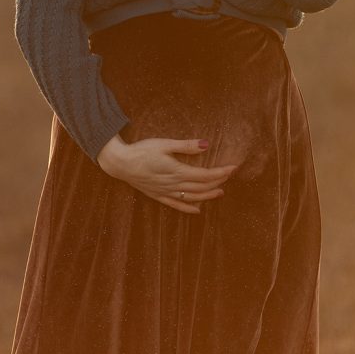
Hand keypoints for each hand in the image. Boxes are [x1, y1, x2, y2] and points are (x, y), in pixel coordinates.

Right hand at [98, 135, 238, 213]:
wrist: (121, 163)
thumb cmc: (142, 150)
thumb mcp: (164, 143)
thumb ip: (186, 146)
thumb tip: (206, 145)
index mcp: (177, 170)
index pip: (205, 174)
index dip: (221, 172)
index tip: (233, 167)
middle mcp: (174, 184)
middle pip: (201, 186)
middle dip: (217, 181)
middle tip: (229, 176)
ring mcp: (166, 192)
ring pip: (192, 197)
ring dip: (207, 196)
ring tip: (220, 192)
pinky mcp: (158, 195)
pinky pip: (177, 205)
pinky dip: (188, 208)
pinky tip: (197, 210)